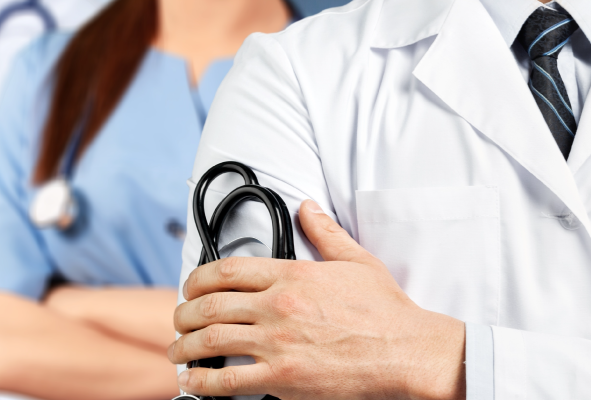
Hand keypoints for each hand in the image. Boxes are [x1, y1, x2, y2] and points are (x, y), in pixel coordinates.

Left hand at [168, 200, 464, 399]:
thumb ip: (326, 233)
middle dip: (184, 314)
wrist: (411, 353)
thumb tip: (308, 208)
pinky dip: (202, 381)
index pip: (226, 271)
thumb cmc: (387, 312)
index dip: (196, 280)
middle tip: (179, 322)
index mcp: (293, 276)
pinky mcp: (284, 378)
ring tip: (179, 351)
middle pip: (209, 306)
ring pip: (211, 341)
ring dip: (185, 347)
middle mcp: (279, 306)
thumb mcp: (357, 262)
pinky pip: (229, 380)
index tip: (189, 288)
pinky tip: (193, 380)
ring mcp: (279, 343)